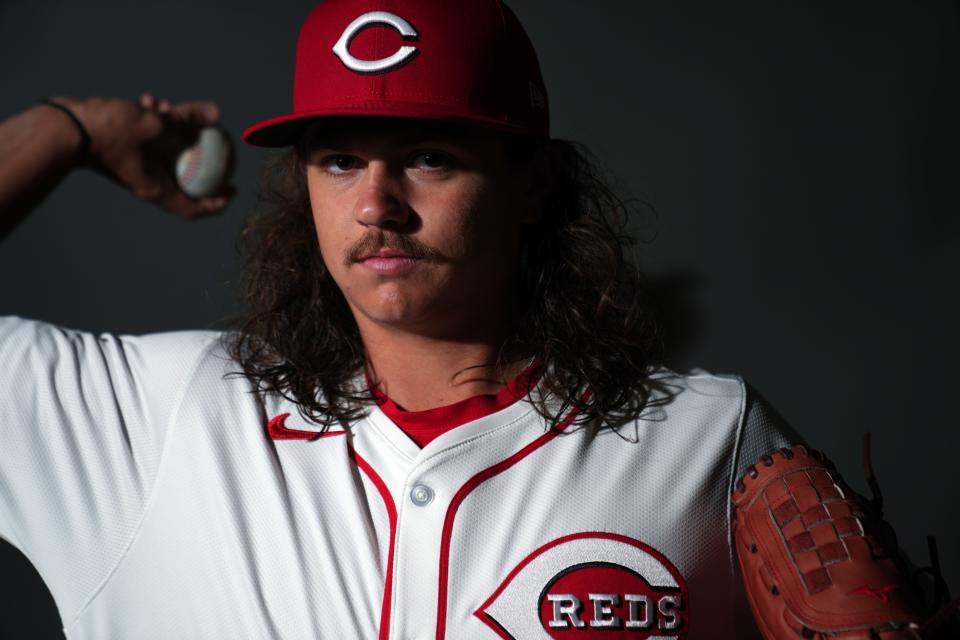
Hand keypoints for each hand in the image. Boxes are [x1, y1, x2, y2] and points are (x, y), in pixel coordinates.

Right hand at [52, 94, 235, 218]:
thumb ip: (185, 119)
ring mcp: (138, 165)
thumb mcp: (153, 123)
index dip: (217, 202)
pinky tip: (152, 100)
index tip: (232, 188)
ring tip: (173, 108)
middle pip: (186, 179)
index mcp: (157, 188)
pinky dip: (155, 121)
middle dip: (204, 161)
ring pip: (168, 152)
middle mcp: (149, 180)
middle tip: (221, 149)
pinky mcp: (128, 149)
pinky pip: (150, 138)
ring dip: (176, 130)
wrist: (65, 127)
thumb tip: (217, 114)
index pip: (193, 207)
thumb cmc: (107, 132)